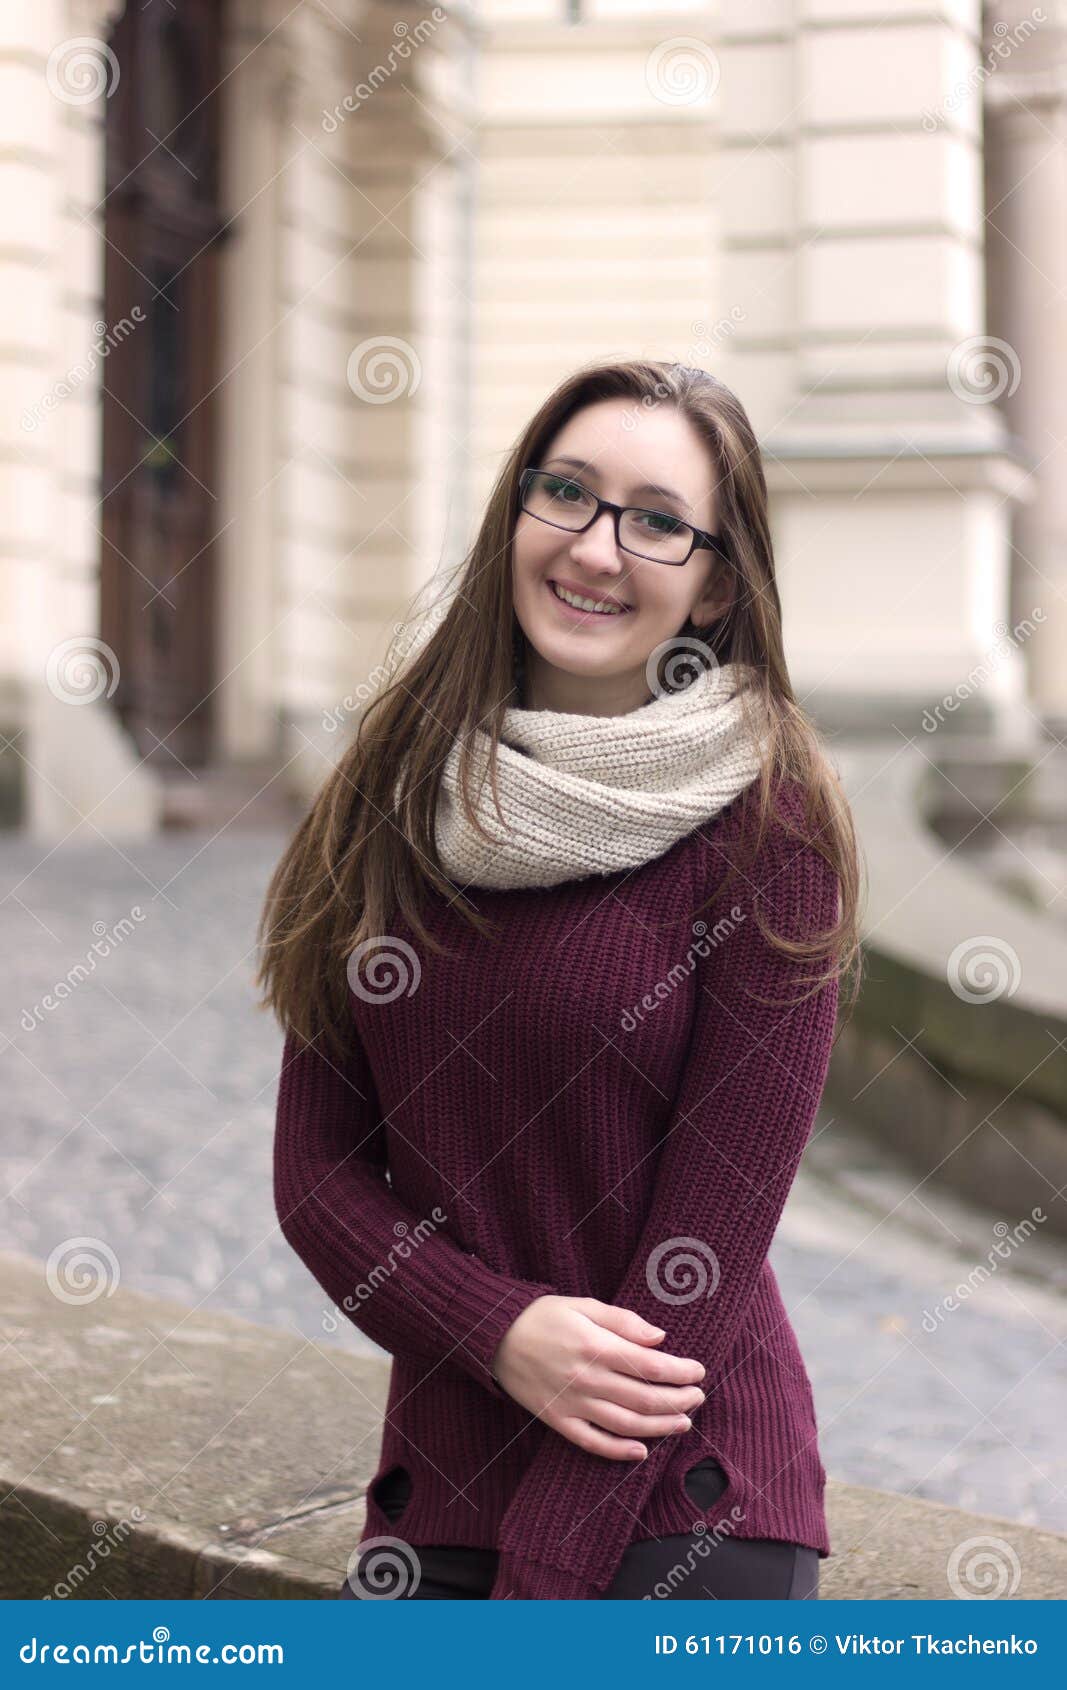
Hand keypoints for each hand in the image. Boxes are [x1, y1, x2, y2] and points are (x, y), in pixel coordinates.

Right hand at [490, 1295, 705, 1459]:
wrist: (494, 1336)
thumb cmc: (542, 1316)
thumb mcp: (583, 1304)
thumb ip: (623, 1321)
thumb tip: (660, 1337)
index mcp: (596, 1346)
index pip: (651, 1365)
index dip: (681, 1371)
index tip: (699, 1370)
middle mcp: (587, 1379)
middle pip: (645, 1398)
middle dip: (678, 1400)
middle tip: (698, 1398)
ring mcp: (572, 1404)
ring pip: (626, 1424)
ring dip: (660, 1427)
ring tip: (683, 1423)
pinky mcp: (557, 1421)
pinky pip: (592, 1443)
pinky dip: (619, 1451)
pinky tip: (641, 1452)